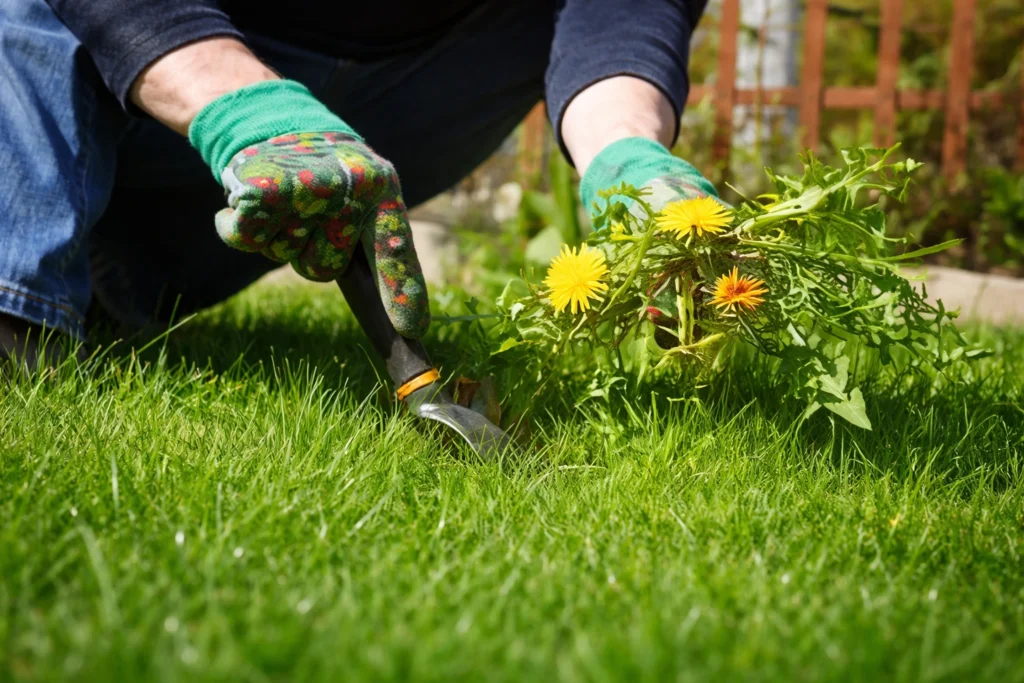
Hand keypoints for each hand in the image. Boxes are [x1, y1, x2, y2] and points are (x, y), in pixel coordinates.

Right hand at [216, 131, 428, 336]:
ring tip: (283, 199)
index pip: (394, 249)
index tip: (410, 329)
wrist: (273, 118)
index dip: (401, 291)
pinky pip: (246, 240)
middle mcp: (348, 187)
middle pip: (323, 270)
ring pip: (284, 255)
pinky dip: (235, 228)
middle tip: (307, 214)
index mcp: (381, 190)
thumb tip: (402, 320)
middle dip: (310, 253)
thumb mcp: (361, 194)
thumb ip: (376, 243)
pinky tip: (245, 202)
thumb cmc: (324, 173)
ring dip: (277, 235)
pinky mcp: (260, 188)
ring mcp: (305, 188)